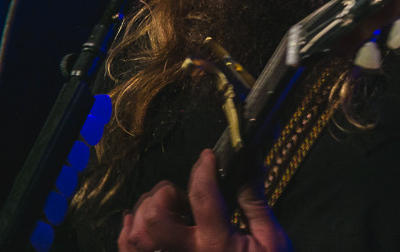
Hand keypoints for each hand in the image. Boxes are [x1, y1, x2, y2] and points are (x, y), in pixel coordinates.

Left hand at [118, 149, 290, 251]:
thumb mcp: (272, 240)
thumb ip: (256, 203)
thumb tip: (249, 164)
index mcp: (218, 243)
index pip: (202, 196)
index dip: (203, 169)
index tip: (208, 156)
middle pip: (156, 217)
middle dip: (166, 194)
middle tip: (183, 196)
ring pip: (137, 236)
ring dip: (146, 211)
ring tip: (168, 209)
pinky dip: (127, 233)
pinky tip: (135, 219)